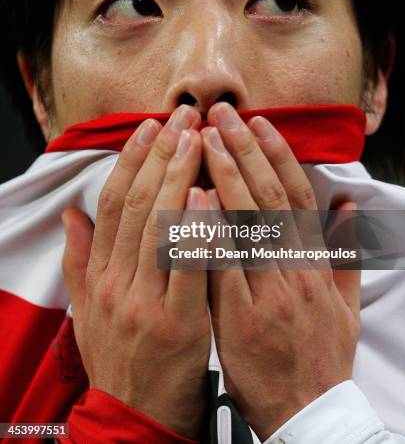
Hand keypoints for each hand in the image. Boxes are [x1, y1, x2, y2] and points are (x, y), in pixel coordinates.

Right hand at [61, 105, 210, 438]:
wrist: (135, 416)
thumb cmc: (119, 356)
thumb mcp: (87, 310)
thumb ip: (79, 260)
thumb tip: (70, 214)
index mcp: (100, 275)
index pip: (113, 203)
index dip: (132, 160)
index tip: (150, 125)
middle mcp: (117, 283)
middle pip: (138, 206)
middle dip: (161, 155)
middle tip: (183, 116)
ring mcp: (145, 303)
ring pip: (158, 229)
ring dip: (178, 178)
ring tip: (198, 138)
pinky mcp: (177, 324)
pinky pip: (187, 270)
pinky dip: (195, 230)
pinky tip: (208, 195)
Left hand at [201, 102, 359, 439]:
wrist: (307, 411)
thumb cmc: (321, 353)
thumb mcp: (345, 303)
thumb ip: (345, 251)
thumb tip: (346, 206)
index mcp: (315, 262)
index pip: (295, 195)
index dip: (276, 155)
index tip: (258, 122)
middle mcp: (294, 268)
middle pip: (267, 198)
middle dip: (243, 150)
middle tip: (220, 114)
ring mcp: (268, 291)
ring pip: (245, 224)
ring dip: (223, 176)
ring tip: (202, 139)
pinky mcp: (240, 317)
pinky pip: (224, 266)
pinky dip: (211, 229)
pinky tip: (194, 197)